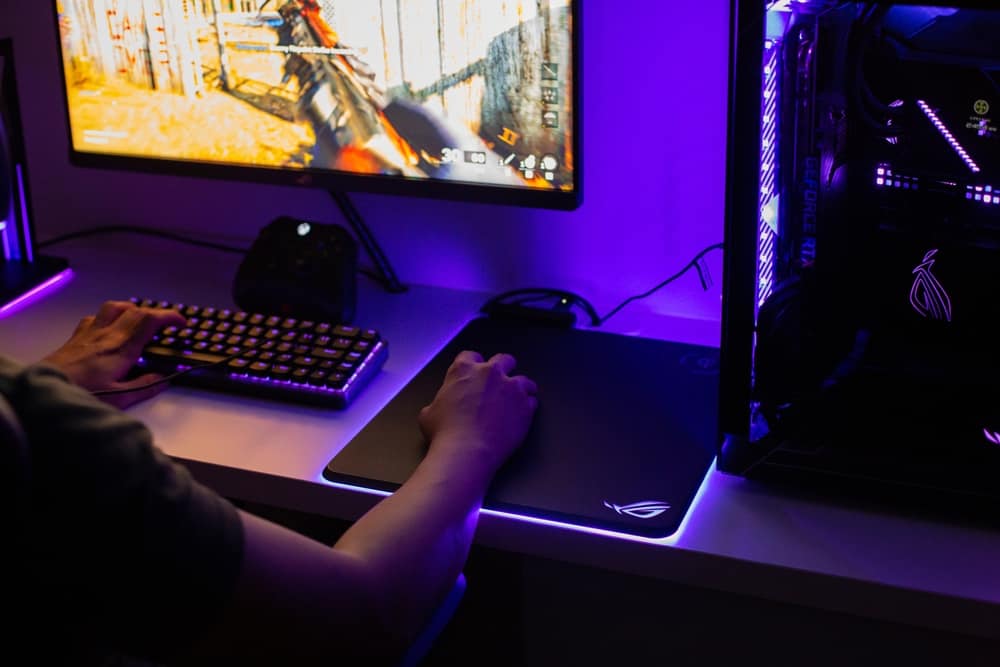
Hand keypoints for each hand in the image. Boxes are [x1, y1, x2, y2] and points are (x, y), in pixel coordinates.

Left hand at [41, 300, 185, 408]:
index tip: (181, 323)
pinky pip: (95, 317)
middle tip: (166, 324)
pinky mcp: (76, 338)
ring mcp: (89, 333)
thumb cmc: (81, 394)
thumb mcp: (120, 398)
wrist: (44, 391)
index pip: (150, 320)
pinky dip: (108, 317)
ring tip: (139, 319)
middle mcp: (106, 335)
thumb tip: (163, 379)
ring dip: (131, 309)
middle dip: (156, 313)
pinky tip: (108, 328)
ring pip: (114, 308)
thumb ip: (145, 386)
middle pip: (136, 310)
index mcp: (121, 348)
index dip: (170, 317)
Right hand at [418, 351, 537, 474]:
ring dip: (520, 388)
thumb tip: (437, 410)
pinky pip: (532, 401)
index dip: (472, 365)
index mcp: (463, 370)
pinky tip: (521, 415)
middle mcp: (490, 373)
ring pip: (524, 380)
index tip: (474, 375)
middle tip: (500, 382)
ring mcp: (511, 388)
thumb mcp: (428, 415)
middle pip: (503, 360)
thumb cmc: (446, 434)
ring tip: (517, 399)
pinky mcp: (525, 406)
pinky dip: (528, 407)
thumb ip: (438, 404)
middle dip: (503, 369)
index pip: (470, 356)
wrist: (467, 451)